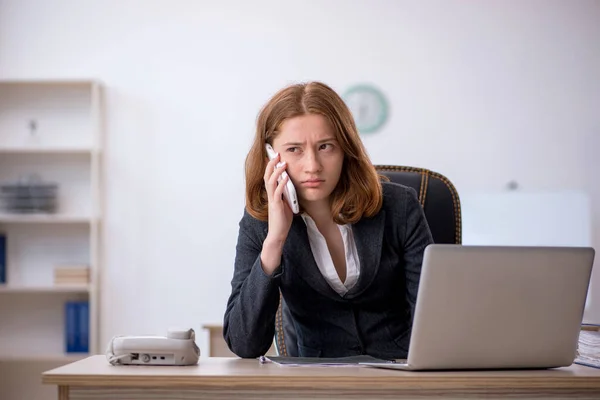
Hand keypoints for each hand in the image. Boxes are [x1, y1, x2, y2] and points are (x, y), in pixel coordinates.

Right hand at [261, 152, 293, 273]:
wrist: (278, 233)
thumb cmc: (282, 219)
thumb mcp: (285, 203)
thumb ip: (287, 194)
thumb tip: (292, 185)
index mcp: (272, 194)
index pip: (269, 177)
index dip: (271, 166)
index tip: (274, 156)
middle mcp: (270, 195)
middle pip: (267, 176)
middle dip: (272, 164)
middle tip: (277, 154)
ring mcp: (272, 200)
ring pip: (270, 182)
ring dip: (276, 172)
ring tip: (282, 163)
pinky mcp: (276, 206)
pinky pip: (277, 192)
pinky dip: (282, 184)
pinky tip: (286, 178)